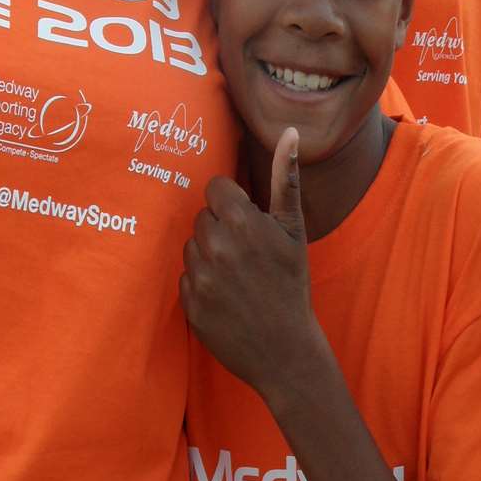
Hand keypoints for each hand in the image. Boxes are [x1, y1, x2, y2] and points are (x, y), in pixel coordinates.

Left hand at [180, 128, 315, 392]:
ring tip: (236, 276)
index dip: (232, 204)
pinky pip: (185, 277)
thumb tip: (289, 132)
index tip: (248, 223)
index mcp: (243, 222)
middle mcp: (216, 246)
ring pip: (191, 246)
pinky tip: (225, 296)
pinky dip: (201, 283)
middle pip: (202, 217)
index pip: (214, 189)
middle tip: (246, 253)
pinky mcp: (188, 303)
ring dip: (208, 255)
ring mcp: (200, 276)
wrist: (285, 348)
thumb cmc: (292, 284)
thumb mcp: (294, 230)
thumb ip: (287, 178)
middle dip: (220, 229)